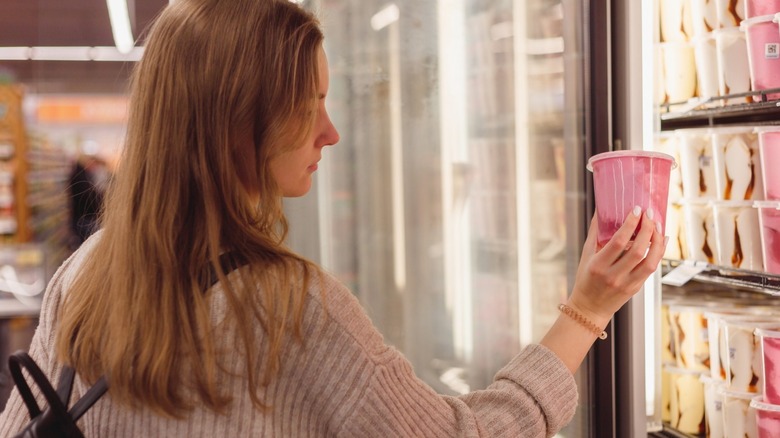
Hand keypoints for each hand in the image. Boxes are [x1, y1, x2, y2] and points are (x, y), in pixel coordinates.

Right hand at [567, 206, 665, 327]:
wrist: (590, 308)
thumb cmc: (586, 278)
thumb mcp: (586, 255)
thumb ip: (595, 233)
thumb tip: (600, 209)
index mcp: (598, 266)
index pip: (618, 242)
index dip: (630, 224)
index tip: (636, 210)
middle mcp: (614, 276)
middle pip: (637, 250)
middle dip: (647, 229)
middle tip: (649, 214)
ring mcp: (627, 284)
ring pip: (650, 261)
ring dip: (657, 241)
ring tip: (657, 226)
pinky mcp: (636, 288)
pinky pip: (651, 269)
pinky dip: (659, 252)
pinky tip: (661, 240)